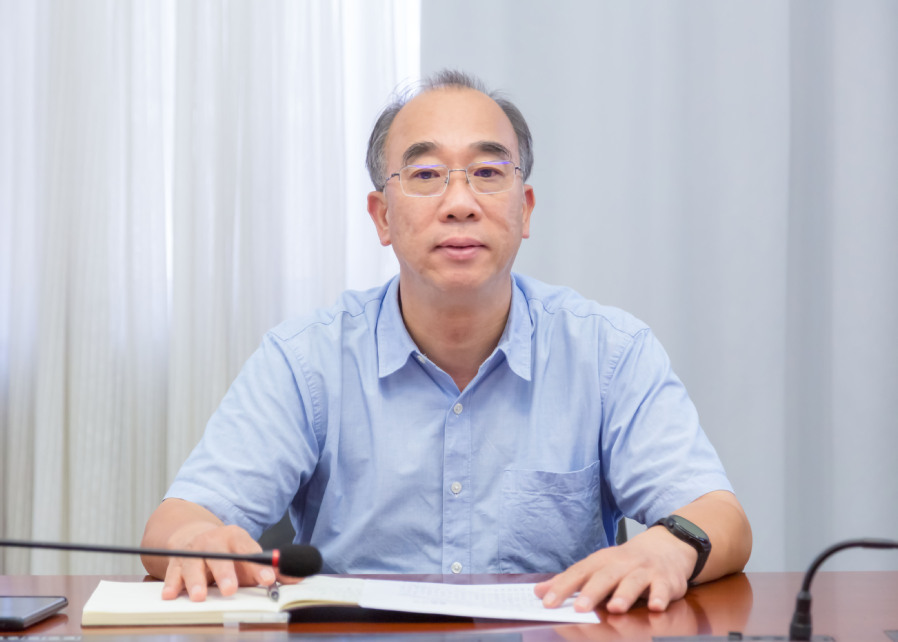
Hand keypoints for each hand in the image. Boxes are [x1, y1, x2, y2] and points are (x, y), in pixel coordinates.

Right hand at [159, 523, 297, 601]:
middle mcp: (213, 542)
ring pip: (193, 564)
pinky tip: (170, 594)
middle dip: (225, 572)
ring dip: (195, 580)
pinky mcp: (175, 563)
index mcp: (235, 537)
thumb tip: (298, 578)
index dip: (258, 565)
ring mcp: (193, 552)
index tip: (268, 579)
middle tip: (231, 589)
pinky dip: (171, 584)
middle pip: (219, 555)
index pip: (248, 550)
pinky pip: (172, 573)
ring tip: (199, 596)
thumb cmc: (228, 554)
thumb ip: (272, 570)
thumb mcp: (249, 558)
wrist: (196, 537)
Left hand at [533, 525, 696, 613]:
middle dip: (591, 592)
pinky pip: (662, 588)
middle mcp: (621, 564)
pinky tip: (655, 606)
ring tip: (615, 608)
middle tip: (579, 608)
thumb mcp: (597, 566)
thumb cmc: (626, 562)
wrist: (666, 546)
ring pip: (633, 582)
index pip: (578, 573)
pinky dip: (659, 596)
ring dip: (624, 595)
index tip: (547, 602)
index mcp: (601, 561)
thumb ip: (570, 581)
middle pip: (604, 577)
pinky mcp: (665, 580)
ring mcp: (644, 570)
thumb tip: (538, 592)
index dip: (562, 587)